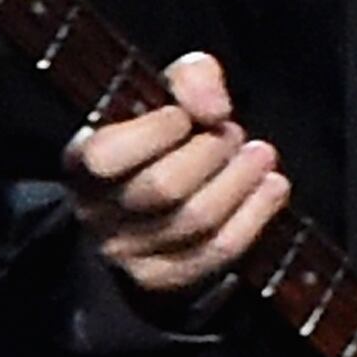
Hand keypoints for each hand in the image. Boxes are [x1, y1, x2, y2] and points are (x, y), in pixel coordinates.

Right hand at [63, 50, 289, 297]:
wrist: (149, 195)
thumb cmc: (156, 133)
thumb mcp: (165, 90)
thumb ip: (189, 79)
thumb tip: (214, 108)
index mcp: (83, 162)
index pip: (108, 156)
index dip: (158, 131)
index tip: (188, 116)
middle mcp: (97, 212)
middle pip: (163, 188)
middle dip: (212, 153)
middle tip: (233, 133)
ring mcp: (128, 252)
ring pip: (194, 222)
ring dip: (240, 181)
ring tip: (260, 155)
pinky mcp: (162, 278)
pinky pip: (216, 252)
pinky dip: (255, 216)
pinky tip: (273, 187)